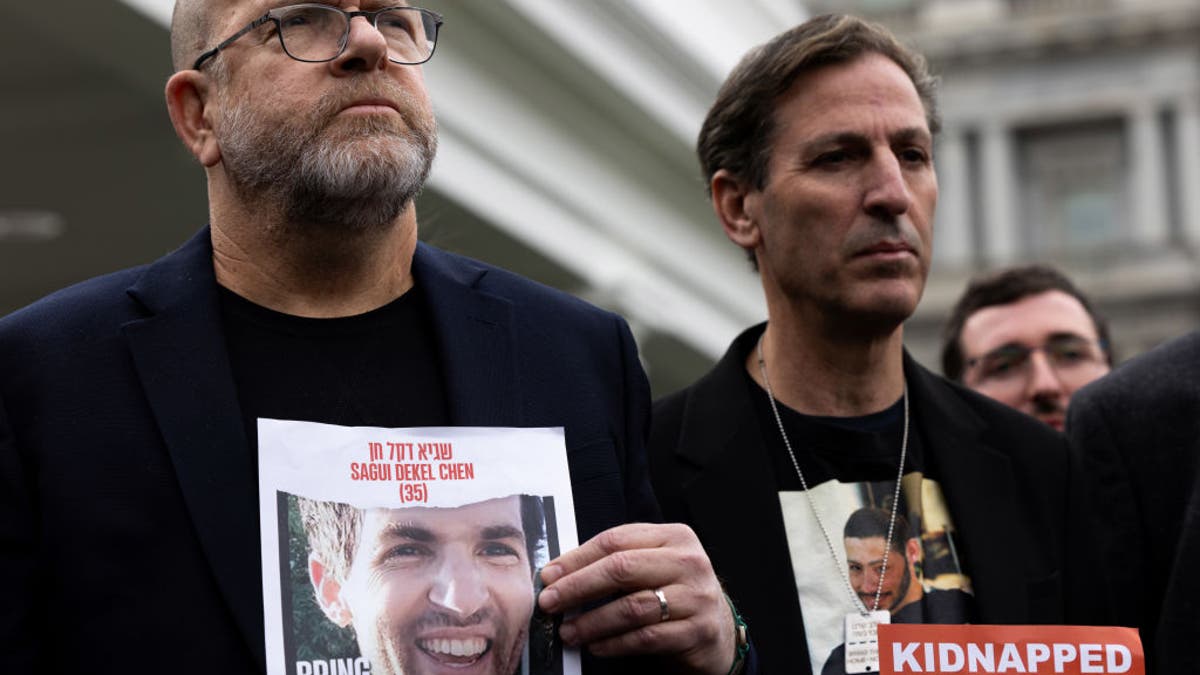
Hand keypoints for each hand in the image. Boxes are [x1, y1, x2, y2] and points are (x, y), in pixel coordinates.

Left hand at [536, 523, 734, 674]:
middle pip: (621, 569)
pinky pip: (647, 637)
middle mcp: (688, 561)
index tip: (549, 576)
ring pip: (632, 606)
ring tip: (569, 631)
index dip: (577, 558)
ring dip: (592, 622)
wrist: (719, 630)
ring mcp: (696, 596)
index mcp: (673, 536)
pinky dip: (615, 643)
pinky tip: (596, 647)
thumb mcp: (654, 566)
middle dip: (578, 586)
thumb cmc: (676, 594)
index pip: (615, 540)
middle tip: (550, 603)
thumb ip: (618, 562)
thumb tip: (559, 575)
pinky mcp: (698, 630)